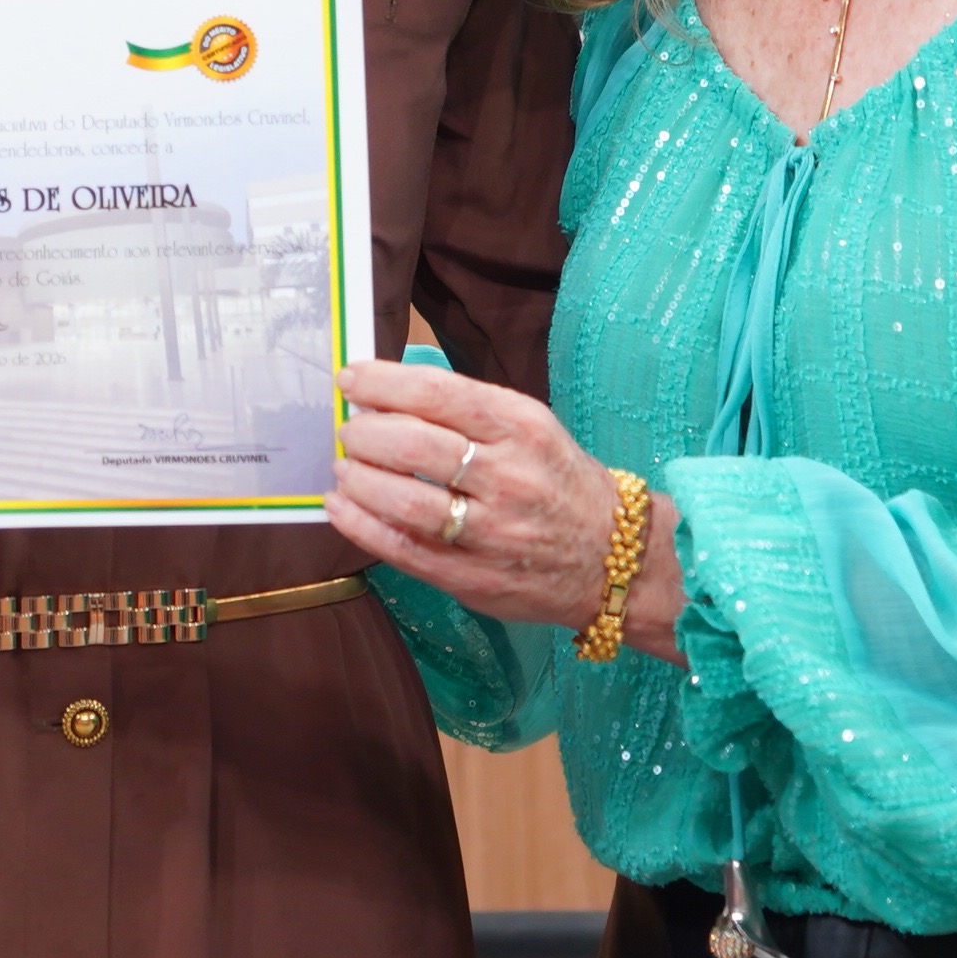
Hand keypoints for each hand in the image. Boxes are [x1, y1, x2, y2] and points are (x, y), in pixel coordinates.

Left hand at [325, 358, 684, 663]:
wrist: (616, 560)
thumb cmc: (560, 481)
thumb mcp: (531, 427)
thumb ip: (468, 411)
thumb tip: (386, 393)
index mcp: (522, 427)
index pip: (438, 393)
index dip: (382, 382)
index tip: (349, 379)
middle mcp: (509, 476)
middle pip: (416, 445)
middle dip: (365, 433)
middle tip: (347, 430)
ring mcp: (492, 532)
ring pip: (407, 501)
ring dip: (359, 479)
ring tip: (343, 468)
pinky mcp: (474, 578)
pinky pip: (405, 550)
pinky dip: (362, 527)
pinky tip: (340, 508)